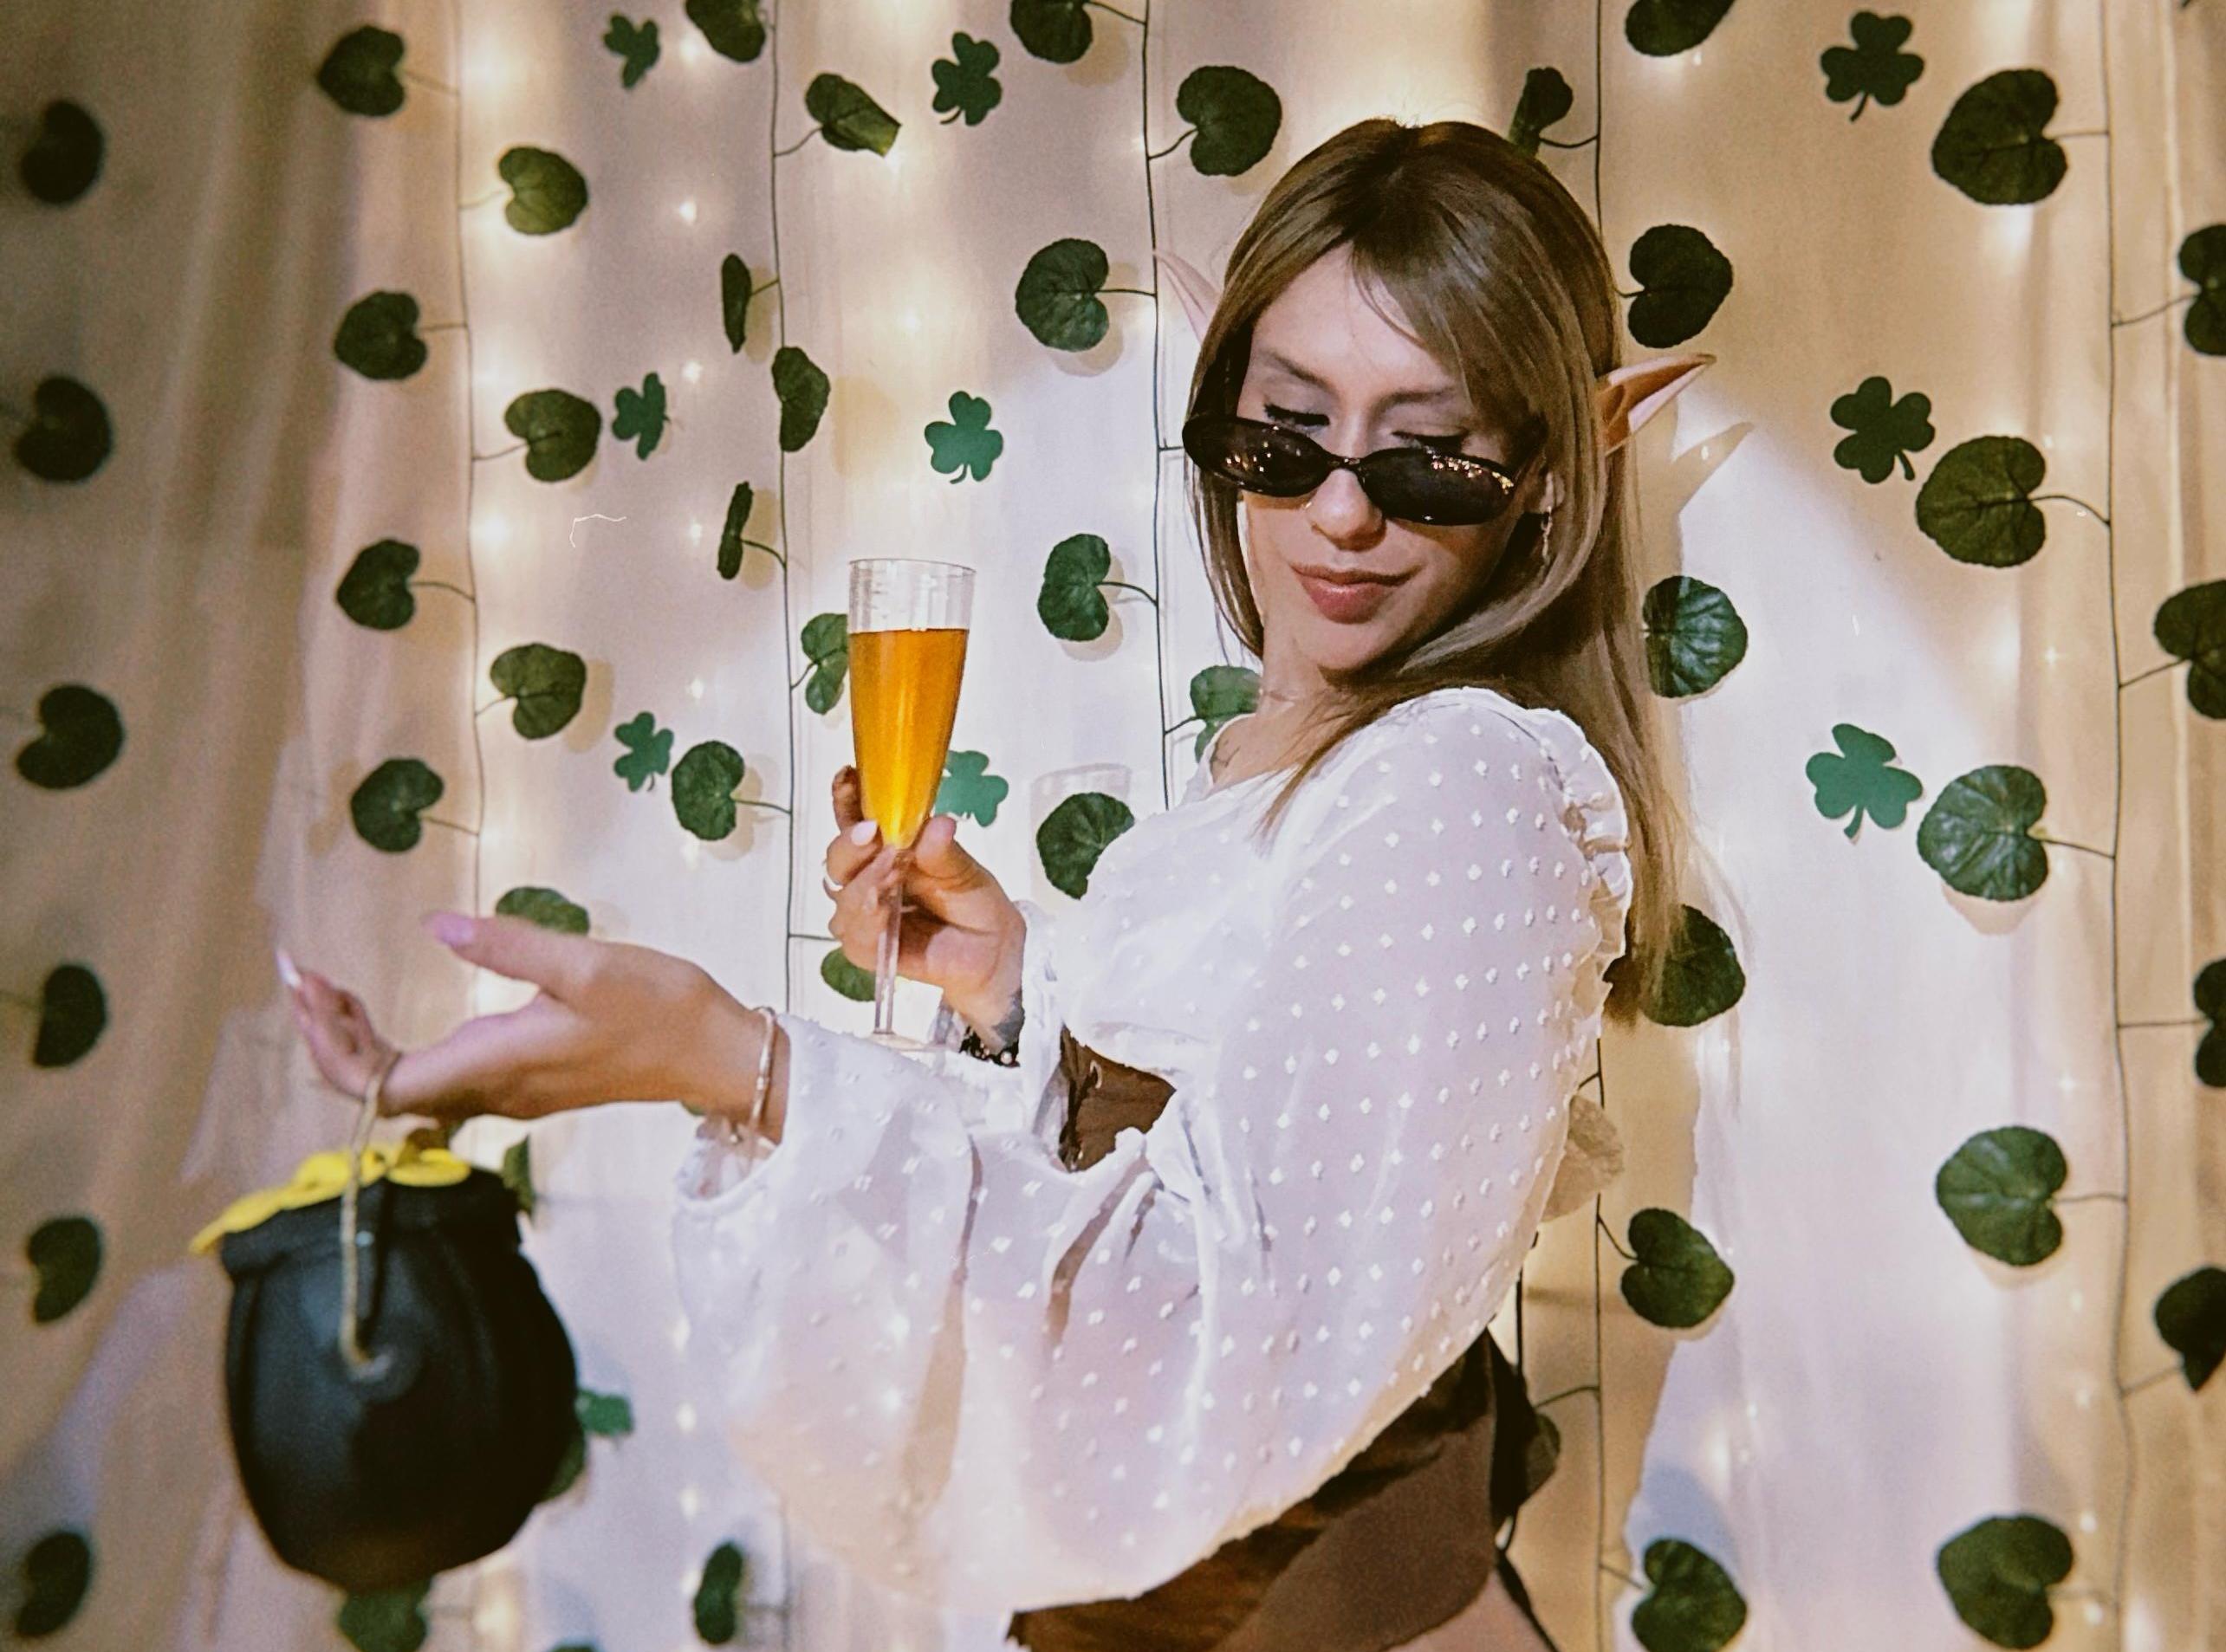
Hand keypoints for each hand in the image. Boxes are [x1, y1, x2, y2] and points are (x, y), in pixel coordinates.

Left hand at [278, 915, 754, 1123]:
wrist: (718, 1053)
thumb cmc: (662, 1007)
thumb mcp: (589, 964)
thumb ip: (509, 947)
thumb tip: (436, 926)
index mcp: (499, 1064)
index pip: (385, 1086)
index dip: (334, 1049)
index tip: (312, 991)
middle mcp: (494, 1088)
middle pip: (383, 1089)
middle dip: (330, 1038)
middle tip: (301, 976)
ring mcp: (508, 1088)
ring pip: (406, 1084)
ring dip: (357, 1042)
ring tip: (326, 988)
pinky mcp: (523, 1078)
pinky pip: (437, 1075)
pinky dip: (395, 1045)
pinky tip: (384, 1011)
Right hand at [824, 765, 1023, 1030]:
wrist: (992, 951)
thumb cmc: (974, 901)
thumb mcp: (965, 870)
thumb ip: (943, 852)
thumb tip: (937, 824)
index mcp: (885, 848)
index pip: (853, 820)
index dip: (845, 799)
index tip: (847, 777)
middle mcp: (867, 878)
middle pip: (837, 858)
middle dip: (850, 845)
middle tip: (873, 834)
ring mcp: (865, 913)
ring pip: (842, 896)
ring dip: (864, 883)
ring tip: (893, 873)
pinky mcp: (869, 949)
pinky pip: (855, 936)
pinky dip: (867, 921)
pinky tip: (885, 911)